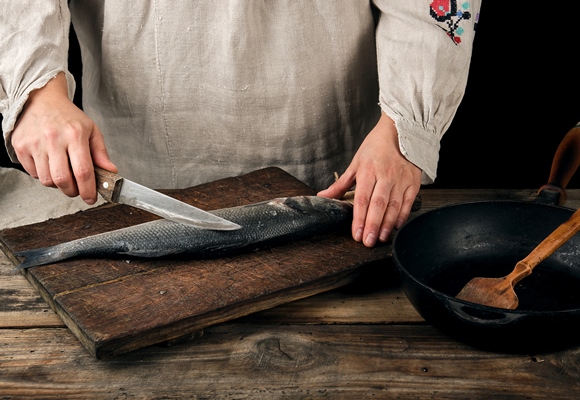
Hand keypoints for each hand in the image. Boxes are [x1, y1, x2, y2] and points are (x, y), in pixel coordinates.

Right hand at [11, 72, 116, 203]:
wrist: (41, 100)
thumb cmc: (68, 117)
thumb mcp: (91, 131)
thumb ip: (101, 153)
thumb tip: (111, 172)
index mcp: (75, 135)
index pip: (83, 171)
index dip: (88, 190)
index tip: (91, 198)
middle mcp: (53, 139)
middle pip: (63, 180)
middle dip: (73, 192)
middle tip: (78, 190)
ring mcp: (34, 143)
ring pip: (46, 180)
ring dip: (58, 185)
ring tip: (64, 174)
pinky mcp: (21, 147)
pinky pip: (33, 174)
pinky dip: (43, 175)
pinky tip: (50, 165)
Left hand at [318, 113, 420, 246]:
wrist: (400, 131)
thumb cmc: (376, 147)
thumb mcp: (356, 163)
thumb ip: (340, 184)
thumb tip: (323, 197)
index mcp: (368, 171)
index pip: (362, 199)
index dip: (359, 219)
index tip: (356, 234)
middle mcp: (386, 176)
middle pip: (378, 205)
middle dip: (372, 225)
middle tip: (368, 242)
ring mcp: (401, 180)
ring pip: (394, 206)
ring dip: (387, 225)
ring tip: (380, 238)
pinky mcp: (413, 182)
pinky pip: (408, 203)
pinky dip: (402, 216)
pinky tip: (396, 227)